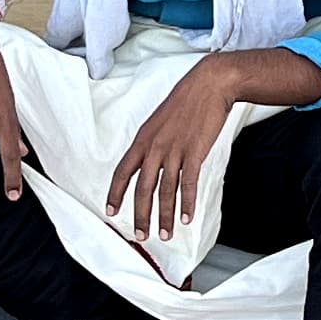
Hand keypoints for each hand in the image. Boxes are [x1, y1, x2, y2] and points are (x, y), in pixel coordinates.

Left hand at [107, 55, 243, 244]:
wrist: (210, 84)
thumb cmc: (187, 100)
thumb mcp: (160, 120)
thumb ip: (152, 142)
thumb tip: (150, 162)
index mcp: (143, 138)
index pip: (123, 172)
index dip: (115, 194)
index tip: (111, 211)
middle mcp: (155, 147)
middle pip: (142, 188)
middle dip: (141, 216)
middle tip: (142, 235)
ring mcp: (174, 150)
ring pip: (166, 191)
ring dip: (165, 216)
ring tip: (165, 233)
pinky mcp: (194, 152)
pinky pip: (188, 184)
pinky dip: (186, 204)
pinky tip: (186, 217)